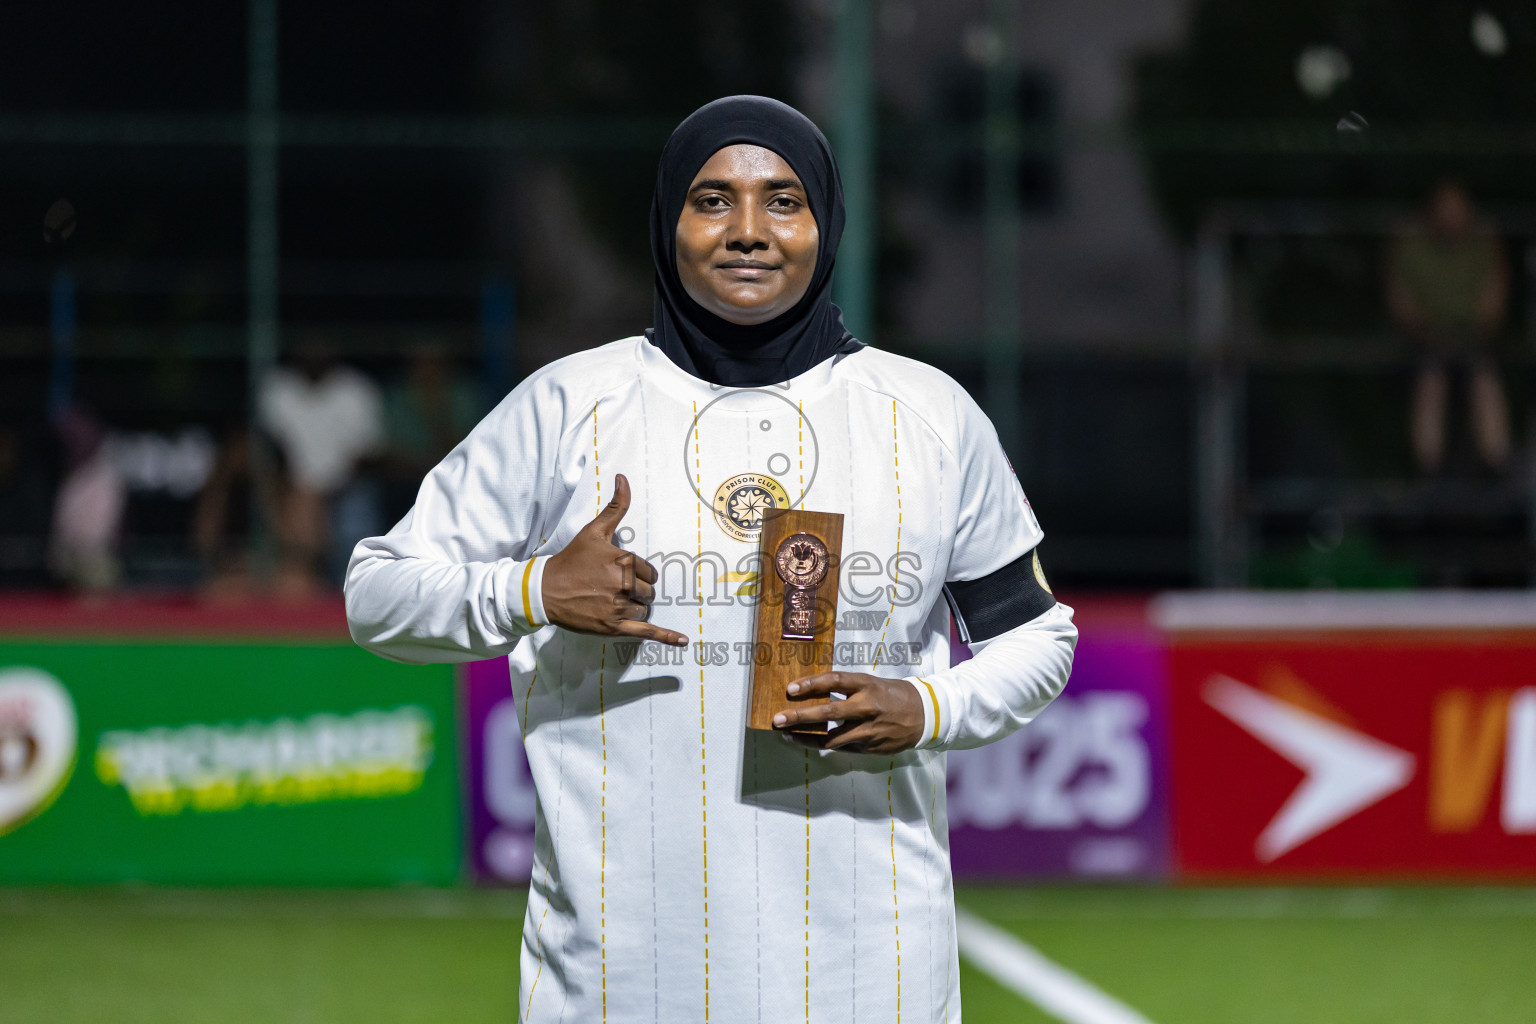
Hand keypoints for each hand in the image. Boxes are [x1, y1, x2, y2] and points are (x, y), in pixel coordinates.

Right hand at [542, 473, 688, 646]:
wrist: (545, 590)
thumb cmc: (571, 560)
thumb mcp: (594, 531)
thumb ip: (615, 507)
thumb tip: (623, 478)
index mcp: (624, 561)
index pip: (649, 571)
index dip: (638, 574)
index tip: (620, 575)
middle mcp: (624, 584)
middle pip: (649, 591)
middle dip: (637, 591)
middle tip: (613, 589)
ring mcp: (619, 607)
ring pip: (644, 608)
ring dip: (635, 607)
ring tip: (611, 602)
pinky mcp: (614, 626)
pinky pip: (647, 632)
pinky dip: (666, 637)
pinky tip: (682, 641)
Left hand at [772, 671, 924, 753]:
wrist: (925, 716)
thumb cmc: (893, 695)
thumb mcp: (873, 683)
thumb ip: (848, 688)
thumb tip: (814, 690)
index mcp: (867, 685)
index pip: (835, 681)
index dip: (811, 684)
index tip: (790, 689)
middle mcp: (867, 707)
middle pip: (828, 712)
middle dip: (800, 716)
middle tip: (778, 719)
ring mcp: (868, 729)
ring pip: (832, 738)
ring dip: (806, 737)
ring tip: (786, 734)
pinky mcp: (870, 747)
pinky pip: (841, 748)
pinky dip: (822, 745)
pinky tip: (806, 741)